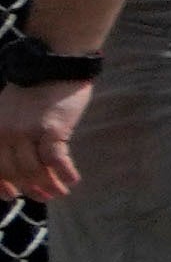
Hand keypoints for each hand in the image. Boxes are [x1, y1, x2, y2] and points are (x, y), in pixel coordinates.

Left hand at [0, 82, 73, 215]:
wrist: (53, 65)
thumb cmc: (34, 91)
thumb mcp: (9, 113)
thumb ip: (9, 136)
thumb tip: (19, 167)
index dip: (2, 185)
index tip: (14, 195)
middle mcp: (6, 133)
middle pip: (16, 172)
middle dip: (31, 188)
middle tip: (46, 195)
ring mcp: (27, 132)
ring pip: (35, 170)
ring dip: (50, 185)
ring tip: (61, 191)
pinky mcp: (51, 129)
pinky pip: (56, 159)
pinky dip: (65, 172)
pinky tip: (73, 180)